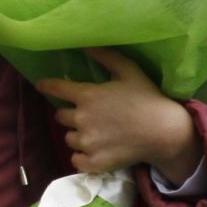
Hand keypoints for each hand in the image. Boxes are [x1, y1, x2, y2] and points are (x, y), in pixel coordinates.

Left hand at [36, 48, 199, 180]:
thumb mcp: (128, 70)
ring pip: (68, 138)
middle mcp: (82, 119)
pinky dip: (82, 156)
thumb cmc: (147, 98)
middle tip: (87, 114)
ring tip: (95, 133)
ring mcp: (87, 143)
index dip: (47, 86)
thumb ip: (105, 56)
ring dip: (77, 135)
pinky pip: (76, 160)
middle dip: (70, 114)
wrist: (164, 132)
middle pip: (60, 116)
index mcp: (88, 96)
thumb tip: (84, 44)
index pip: (56, 89)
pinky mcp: (94, 162)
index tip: (42, 86)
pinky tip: (94, 150)